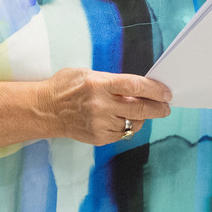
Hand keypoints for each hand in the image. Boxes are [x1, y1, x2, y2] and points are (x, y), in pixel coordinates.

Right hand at [41, 67, 173, 146]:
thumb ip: (112, 81)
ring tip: (143, 111)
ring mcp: (100, 124)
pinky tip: (124, 120)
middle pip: (140, 109)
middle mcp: (100, 105)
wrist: (45, 110)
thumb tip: (137, 87)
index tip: (166, 92)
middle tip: (166, 106)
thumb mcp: (88, 74)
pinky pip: (123, 134)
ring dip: (143, 118)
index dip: (155, 90)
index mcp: (98, 84)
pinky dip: (128, 127)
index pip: (135, 86)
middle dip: (158, 108)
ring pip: (134, 124)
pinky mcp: (98, 138)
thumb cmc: (65, 87)